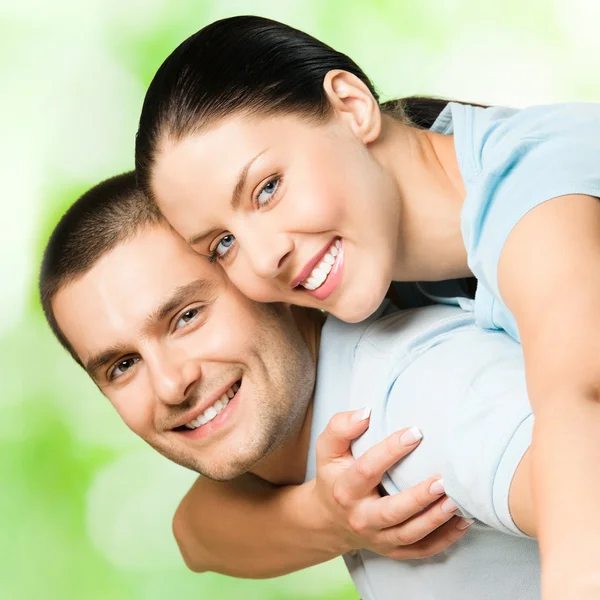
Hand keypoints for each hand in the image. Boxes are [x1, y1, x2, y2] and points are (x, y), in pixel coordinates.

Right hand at [313, 407, 471, 559]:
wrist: (329, 519)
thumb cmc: (334, 475)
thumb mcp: (328, 450)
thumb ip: (340, 427)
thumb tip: (365, 412)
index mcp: (345, 489)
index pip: (367, 469)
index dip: (391, 450)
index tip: (416, 432)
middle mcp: (360, 517)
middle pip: (391, 512)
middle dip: (419, 497)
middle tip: (443, 479)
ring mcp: (378, 537)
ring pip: (409, 534)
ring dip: (435, 519)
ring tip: (457, 500)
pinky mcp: (393, 550)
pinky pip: (422, 550)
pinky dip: (445, 539)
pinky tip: (463, 521)